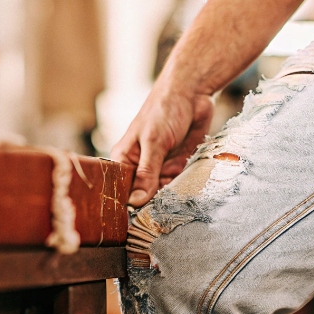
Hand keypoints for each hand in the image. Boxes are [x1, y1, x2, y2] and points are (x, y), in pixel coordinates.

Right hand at [111, 83, 213, 207]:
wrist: (193, 93)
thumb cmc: (164, 110)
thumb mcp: (154, 142)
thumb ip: (146, 173)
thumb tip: (135, 201)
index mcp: (124, 159)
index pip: (121, 190)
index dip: (128, 204)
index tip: (136, 220)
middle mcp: (140, 166)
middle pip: (142, 195)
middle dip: (153, 201)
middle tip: (162, 209)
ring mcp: (159, 167)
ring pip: (162, 192)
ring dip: (170, 194)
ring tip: (175, 190)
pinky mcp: (177, 166)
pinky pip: (178, 184)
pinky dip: (183, 186)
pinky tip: (186, 184)